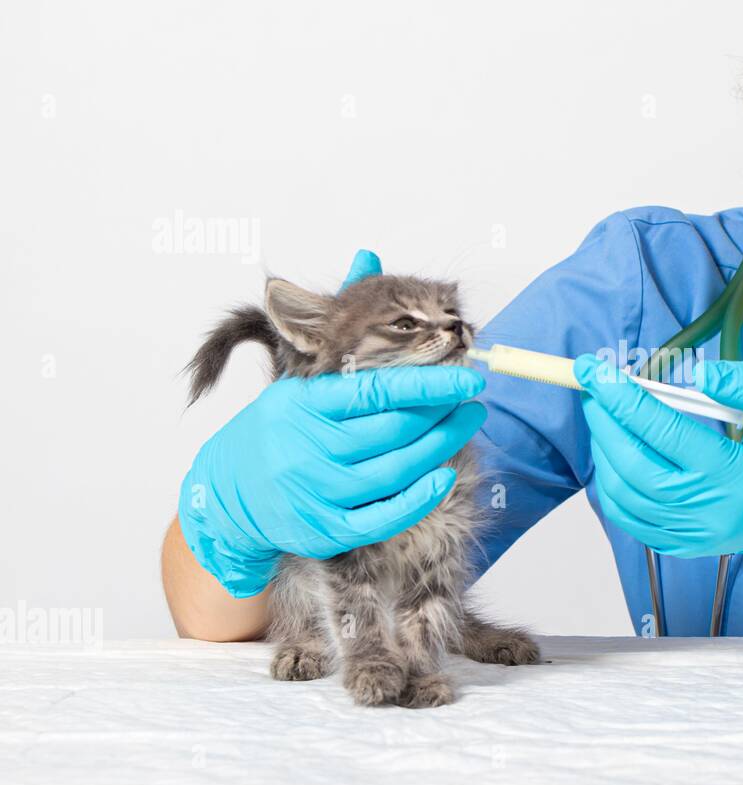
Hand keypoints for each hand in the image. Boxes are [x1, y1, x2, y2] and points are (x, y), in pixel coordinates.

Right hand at [177, 250, 486, 597]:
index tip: (469, 375)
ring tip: (467, 423)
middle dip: (443, 412)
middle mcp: (306, 448)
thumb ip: (339, 323)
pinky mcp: (324, 530)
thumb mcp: (297, 375)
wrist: (226, 495)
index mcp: (302, 405)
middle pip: (393, 430)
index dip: (429, 382)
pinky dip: (418, 497)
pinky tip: (443, 476)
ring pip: (395, 470)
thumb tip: (369, 254)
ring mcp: (315, 492)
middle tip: (474, 397)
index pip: (375, 390)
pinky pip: (384, 517)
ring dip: (440, 446)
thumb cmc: (276, 429)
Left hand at [573, 354, 742, 576]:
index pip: (667, 434)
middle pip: (636, 468)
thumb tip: (700, 374)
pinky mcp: (685, 547)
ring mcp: (696, 537)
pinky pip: (630, 519)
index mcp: (742, 476)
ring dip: (603, 451)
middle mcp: (713, 513)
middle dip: (604, 423)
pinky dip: (612, 484)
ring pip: (625, 496)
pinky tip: (615, 453)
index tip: (594, 371)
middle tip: (592, 387)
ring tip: (603, 415)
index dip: (624, 399)